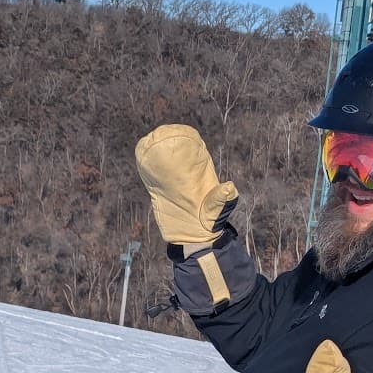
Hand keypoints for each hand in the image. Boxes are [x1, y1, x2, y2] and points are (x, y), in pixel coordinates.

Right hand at [135, 125, 237, 249]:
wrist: (194, 240)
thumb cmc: (210, 223)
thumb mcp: (218, 210)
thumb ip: (223, 199)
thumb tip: (230, 188)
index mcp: (200, 175)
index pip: (192, 152)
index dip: (184, 140)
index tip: (177, 132)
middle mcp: (185, 177)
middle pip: (174, 154)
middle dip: (166, 141)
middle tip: (158, 135)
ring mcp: (172, 184)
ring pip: (161, 163)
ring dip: (154, 152)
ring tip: (148, 144)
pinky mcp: (160, 194)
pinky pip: (152, 176)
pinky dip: (146, 166)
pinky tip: (142, 158)